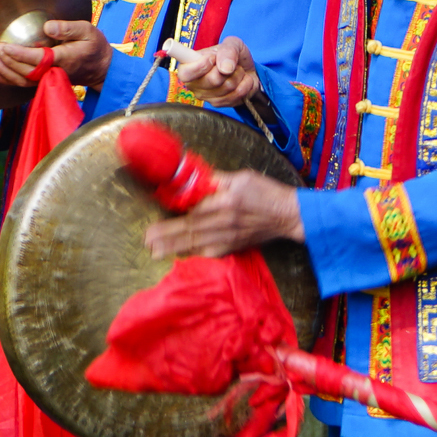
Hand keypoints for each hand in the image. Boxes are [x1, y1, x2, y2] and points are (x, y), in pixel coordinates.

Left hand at [0, 18, 112, 90]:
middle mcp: (54, 73)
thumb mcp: (87, 30)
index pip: (38, 59)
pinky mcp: (45, 83)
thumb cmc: (94, 47)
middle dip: (8, 62)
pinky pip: (24, 85)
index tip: (4, 47)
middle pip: (26, 72)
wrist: (102, 69)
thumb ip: (68, 28)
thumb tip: (47, 27)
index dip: (19, 54)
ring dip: (4, 72)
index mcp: (64, 59)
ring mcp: (49, 80)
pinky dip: (7, 81)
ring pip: (23, 81)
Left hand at [142, 168, 301, 257]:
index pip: (194, 211)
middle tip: (147, 240)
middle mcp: (225, 222)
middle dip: (166, 236)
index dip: (173, 217)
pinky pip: (210, 253)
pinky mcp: (234, 246)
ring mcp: (229, 237)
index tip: (156, 221)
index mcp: (225, 202)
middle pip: (190, 230)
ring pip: (196, 243)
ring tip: (155, 252)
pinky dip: (195, 256)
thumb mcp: (242, 177)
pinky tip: (181, 258)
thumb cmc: (267, 193)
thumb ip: (216, 179)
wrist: (290, 215)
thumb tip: (193, 179)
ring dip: (174, 248)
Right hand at [167, 36, 259, 106]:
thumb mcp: (232, 44)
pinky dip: (245, 84)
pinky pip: (236, 95)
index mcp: (190, 65)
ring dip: (238, 75)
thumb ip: (227, 51)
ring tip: (237, 70)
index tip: (213, 58)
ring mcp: (205, 96)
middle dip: (229, 69)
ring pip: (227, 87)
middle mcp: (194, 83)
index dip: (200, 67)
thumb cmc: (233, 55)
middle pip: (212, 80)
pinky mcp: (218, 104)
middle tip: (231, 63)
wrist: (246, 69)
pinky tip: (242, 80)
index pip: (185, 73)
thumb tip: (225, 68)